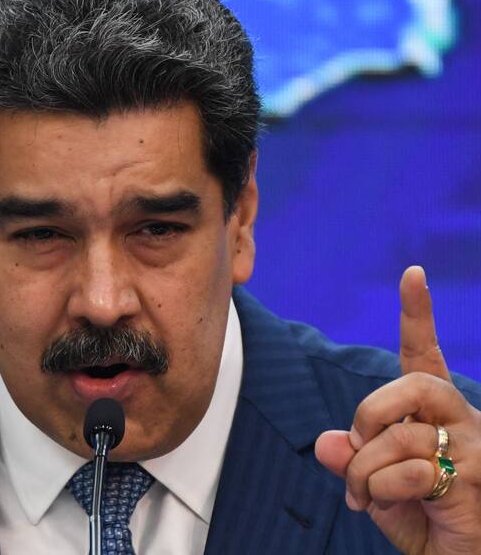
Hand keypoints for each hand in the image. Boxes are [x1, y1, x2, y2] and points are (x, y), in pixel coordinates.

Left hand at [316, 266, 480, 554]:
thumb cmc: (422, 520)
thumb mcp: (372, 486)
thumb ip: (352, 460)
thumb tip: (328, 443)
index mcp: (432, 413)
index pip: (423, 355)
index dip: (418, 314)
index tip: (412, 274)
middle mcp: (457, 420)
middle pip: (410, 385)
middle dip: (369, 413)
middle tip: (360, 446)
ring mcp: (471, 446)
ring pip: (401, 433)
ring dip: (366, 469)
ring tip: (363, 494)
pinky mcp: (473, 475)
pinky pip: (410, 470)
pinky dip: (382, 490)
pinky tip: (392, 505)